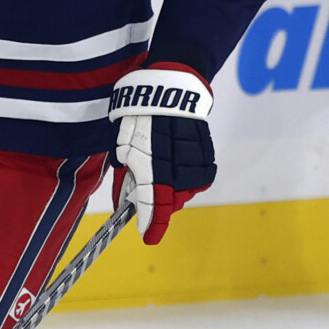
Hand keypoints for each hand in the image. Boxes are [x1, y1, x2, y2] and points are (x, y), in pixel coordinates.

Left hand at [109, 65, 215, 244]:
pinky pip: (195, 180)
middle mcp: (177, 172)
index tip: (147, 237)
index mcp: (152, 168)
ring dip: (170, 188)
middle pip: (168, 203)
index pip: (153, 206)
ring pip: (182, 193)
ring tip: (159, 163)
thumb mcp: (121, 144)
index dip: (150, 224)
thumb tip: (124, 200)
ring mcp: (195, 167)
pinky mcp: (207, 161)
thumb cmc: (139, 115)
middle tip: (142, 188)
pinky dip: (183, 177)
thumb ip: (125, 175)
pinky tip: (174, 159)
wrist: (172, 91)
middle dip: (155, 202)